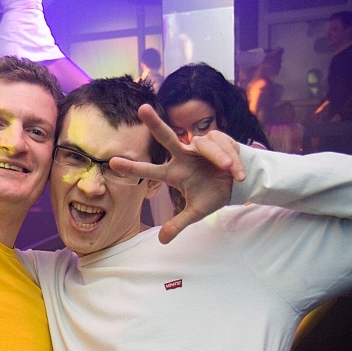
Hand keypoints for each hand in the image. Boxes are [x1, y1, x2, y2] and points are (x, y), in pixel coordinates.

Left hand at [109, 104, 245, 243]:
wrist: (240, 184)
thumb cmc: (213, 194)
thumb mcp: (196, 212)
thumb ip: (178, 224)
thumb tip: (162, 241)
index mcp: (174, 173)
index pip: (150, 170)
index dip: (132, 167)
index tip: (111, 162)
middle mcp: (183, 155)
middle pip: (167, 137)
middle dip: (155, 123)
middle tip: (142, 108)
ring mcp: (199, 146)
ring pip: (205, 145)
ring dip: (221, 159)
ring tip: (232, 171)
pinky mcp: (217, 138)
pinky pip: (222, 144)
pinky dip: (232, 159)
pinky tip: (239, 172)